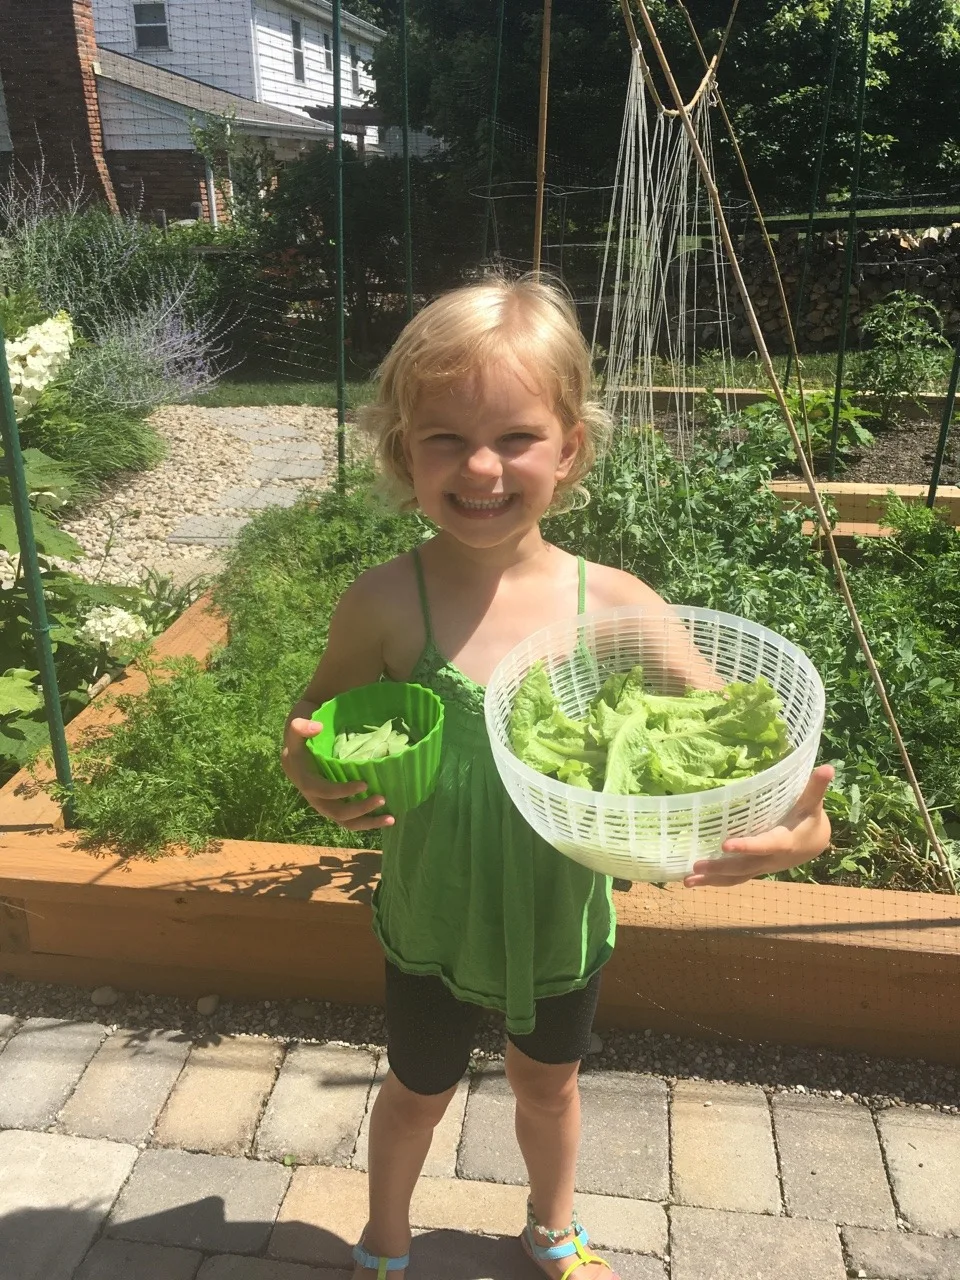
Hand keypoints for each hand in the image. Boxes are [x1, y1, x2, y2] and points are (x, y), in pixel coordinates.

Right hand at [281, 717, 394, 831]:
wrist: (297, 748)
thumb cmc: (302, 736)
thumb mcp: (296, 726)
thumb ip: (300, 725)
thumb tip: (317, 728)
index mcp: (304, 779)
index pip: (322, 791)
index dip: (342, 791)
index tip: (364, 784)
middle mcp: (313, 796)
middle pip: (335, 812)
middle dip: (360, 809)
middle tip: (383, 799)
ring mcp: (324, 804)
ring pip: (344, 821)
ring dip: (367, 822)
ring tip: (391, 819)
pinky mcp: (333, 805)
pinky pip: (349, 819)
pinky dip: (367, 821)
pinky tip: (385, 818)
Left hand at [683, 764, 833, 887]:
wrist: (815, 843)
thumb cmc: (810, 819)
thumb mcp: (813, 803)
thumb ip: (815, 787)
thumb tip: (828, 766)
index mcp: (782, 841)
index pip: (763, 845)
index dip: (746, 846)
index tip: (726, 844)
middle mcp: (769, 859)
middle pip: (743, 867)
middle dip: (720, 867)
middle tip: (696, 866)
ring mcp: (761, 866)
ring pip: (736, 877)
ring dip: (712, 880)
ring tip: (687, 882)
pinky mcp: (754, 868)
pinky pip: (734, 878)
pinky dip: (715, 881)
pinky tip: (695, 881)